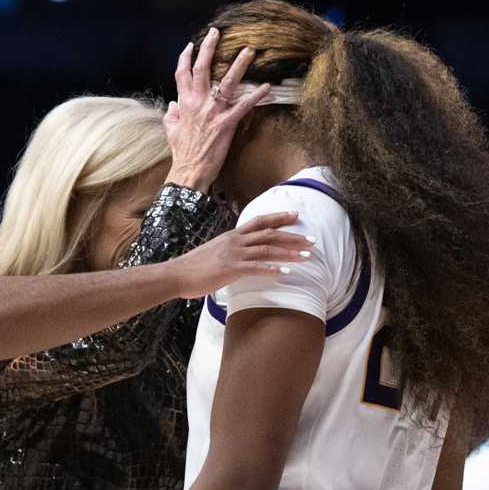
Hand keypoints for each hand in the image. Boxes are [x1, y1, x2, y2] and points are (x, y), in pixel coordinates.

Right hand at [166, 29, 270, 190]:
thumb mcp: (170, 130)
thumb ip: (171, 114)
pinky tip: (267, 87)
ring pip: (226, 81)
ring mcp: (213, 111)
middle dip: (209, 47)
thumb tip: (173, 104)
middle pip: (202, 68)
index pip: (182, 73)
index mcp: (184, 103)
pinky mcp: (227, 123)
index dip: (186, 57)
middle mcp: (198, 102)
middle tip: (216, 32)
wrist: (189, 171)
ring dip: (239, 64)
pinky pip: (244, 105)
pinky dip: (256, 95)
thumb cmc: (182, 153)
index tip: (191, 45)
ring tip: (249, 50)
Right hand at [170, 213, 312, 298]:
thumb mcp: (215, 253)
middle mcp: (235, 241)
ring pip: (267, 249)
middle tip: (312, 241)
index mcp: (232, 235)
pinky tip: (286, 273)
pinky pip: (256, 267)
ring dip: (289, 253)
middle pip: (270, 234)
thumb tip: (242, 256)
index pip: (260, 222)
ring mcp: (234, 254)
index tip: (296, 215)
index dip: (279, 218)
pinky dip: (273, 269)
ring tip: (307, 257)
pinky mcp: (231, 268)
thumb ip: (231, 251)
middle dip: (293, 236)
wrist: (176, 274)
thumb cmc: (194, 267)